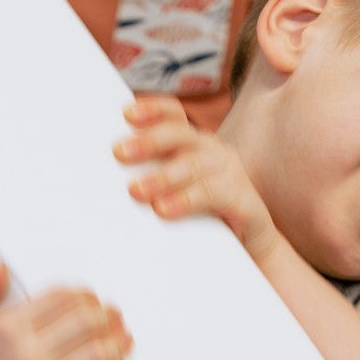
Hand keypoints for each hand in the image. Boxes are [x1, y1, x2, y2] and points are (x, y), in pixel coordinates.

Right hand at [0, 263, 131, 359]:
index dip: (82, 294)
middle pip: (89, 322)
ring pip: (100, 357)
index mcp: (6, 327)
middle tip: (109, 316)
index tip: (86, 299)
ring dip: (118, 344)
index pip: (64, 298)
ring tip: (121, 339)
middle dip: (105, 315)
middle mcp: (27, 356)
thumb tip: (0, 270)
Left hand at [115, 96, 283, 269]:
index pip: (174, 116)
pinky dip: (185, 200)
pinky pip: (211, 193)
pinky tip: (163, 209)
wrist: (251, 249)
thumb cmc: (205, 221)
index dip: (153, 110)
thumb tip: (109, 185)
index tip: (126, 114)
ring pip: (193, 164)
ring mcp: (229, 172)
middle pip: (180, 134)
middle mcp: (212, 151)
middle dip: (149, 141)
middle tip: (120, 153)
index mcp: (194, 145)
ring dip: (162, 176)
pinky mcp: (242, 197)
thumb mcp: (175, 195)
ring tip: (136, 191)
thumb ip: (151, 184)